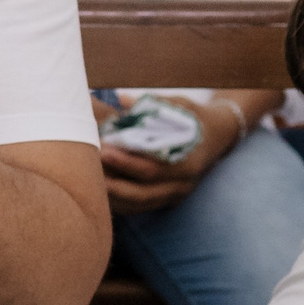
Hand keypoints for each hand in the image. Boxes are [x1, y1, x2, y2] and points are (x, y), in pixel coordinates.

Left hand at [95, 96, 240, 213]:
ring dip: (109, 195)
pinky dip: (117, 201)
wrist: (218, 135)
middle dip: (110, 182)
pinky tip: (96, 190)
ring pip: (136, 204)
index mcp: (187, 161)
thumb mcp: (179, 106)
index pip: (151, 168)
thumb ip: (151, 104)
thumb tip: (119, 97)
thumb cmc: (193, 117)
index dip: (125, 162)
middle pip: (140, 192)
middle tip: (86, 168)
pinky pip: (138, 207)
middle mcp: (182, 183)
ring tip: (84, 180)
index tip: (102, 150)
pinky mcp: (166, 201)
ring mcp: (174, 195)